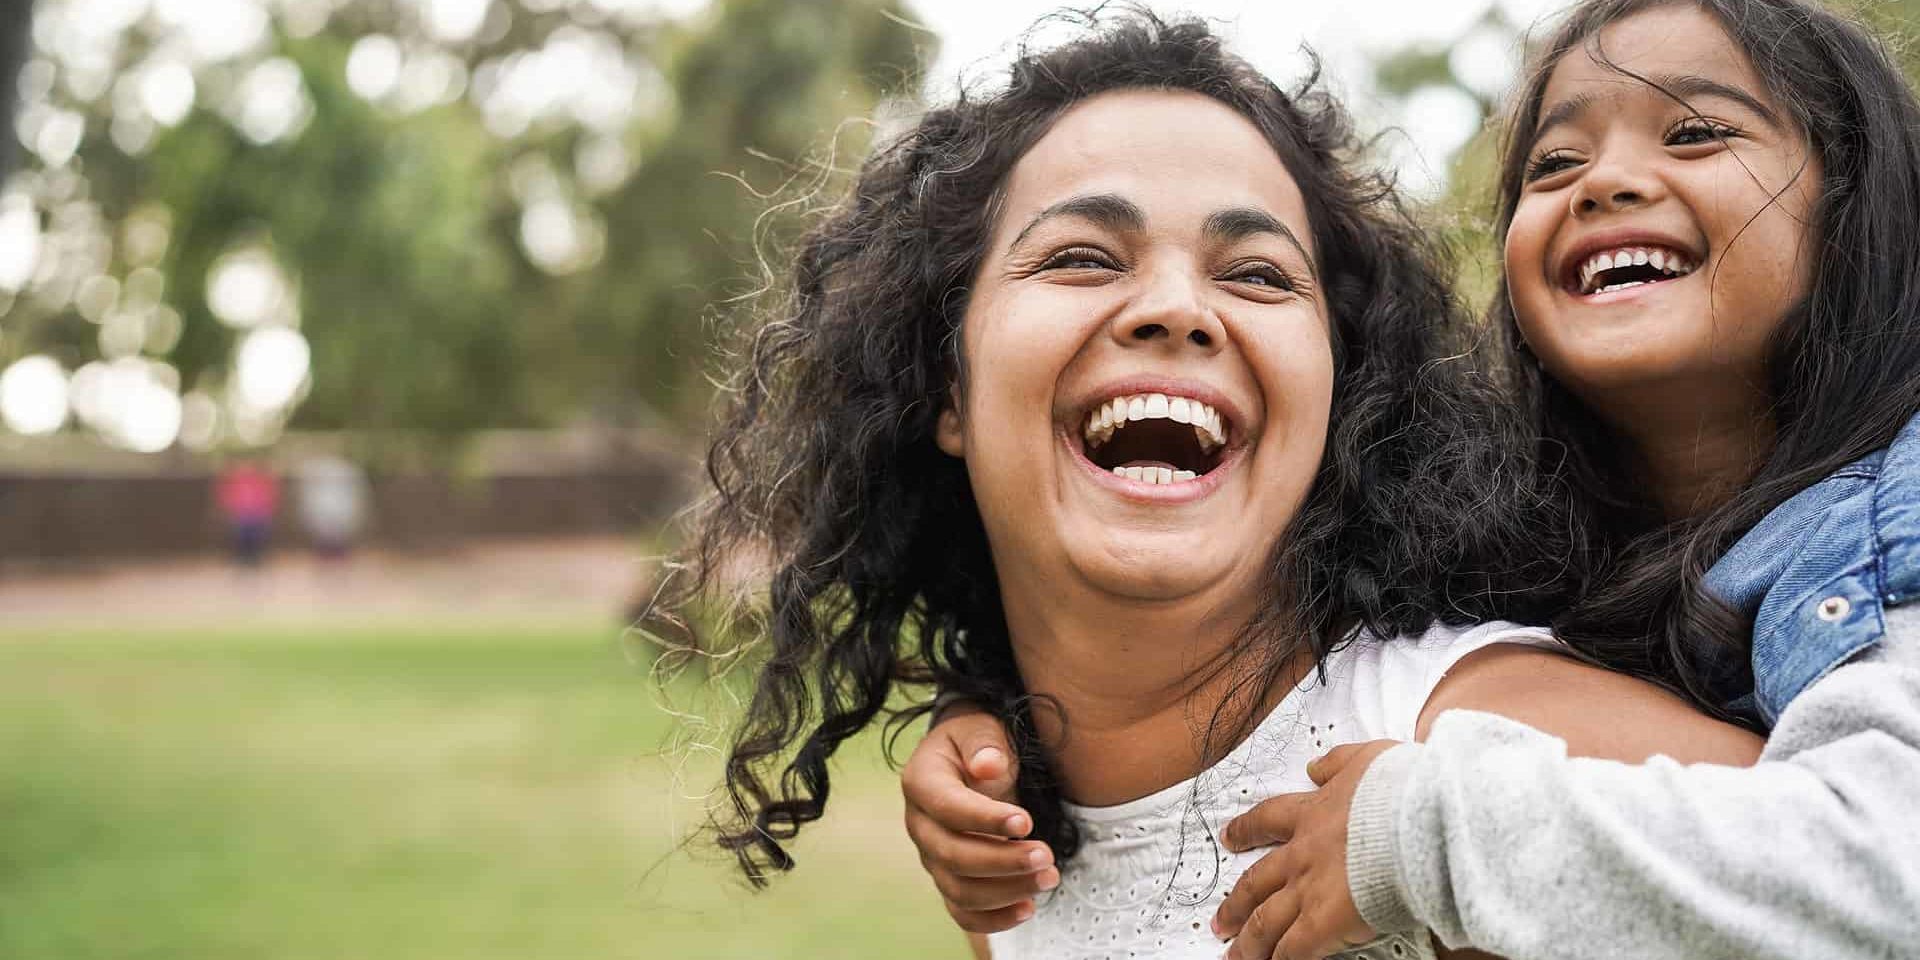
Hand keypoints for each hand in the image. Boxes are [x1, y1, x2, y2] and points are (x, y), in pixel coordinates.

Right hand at [902, 704, 1057, 932]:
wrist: (970, 759)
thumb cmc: (977, 743)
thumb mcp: (980, 728)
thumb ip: (984, 743)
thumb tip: (988, 766)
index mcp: (921, 782)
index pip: (947, 808)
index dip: (985, 819)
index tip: (1026, 822)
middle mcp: (920, 825)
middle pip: (952, 856)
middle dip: (1002, 861)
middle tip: (1047, 856)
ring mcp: (931, 856)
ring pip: (959, 890)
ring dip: (1006, 891)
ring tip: (1049, 878)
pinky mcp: (949, 878)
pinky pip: (963, 911)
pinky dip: (994, 918)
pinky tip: (1029, 908)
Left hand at [1212, 740, 1399, 959]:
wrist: (1417, 819)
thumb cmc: (1401, 790)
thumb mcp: (1366, 758)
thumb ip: (1337, 763)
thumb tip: (1315, 766)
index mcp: (1312, 813)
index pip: (1267, 820)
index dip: (1245, 830)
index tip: (1230, 837)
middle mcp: (1302, 853)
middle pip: (1256, 881)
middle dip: (1235, 903)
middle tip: (1221, 919)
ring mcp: (1309, 888)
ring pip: (1266, 920)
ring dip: (1249, 941)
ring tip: (1235, 955)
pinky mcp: (1324, 920)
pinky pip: (1294, 948)